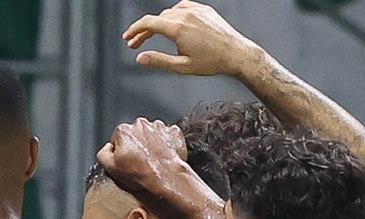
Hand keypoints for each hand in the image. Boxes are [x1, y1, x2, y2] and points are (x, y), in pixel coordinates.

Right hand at [96, 118, 186, 192]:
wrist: (165, 178)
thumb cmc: (140, 174)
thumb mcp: (110, 168)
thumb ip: (102, 153)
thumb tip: (107, 148)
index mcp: (123, 131)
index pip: (118, 138)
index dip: (121, 150)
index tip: (126, 160)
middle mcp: (141, 124)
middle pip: (135, 133)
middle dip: (136, 144)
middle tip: (140, 161)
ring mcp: (159, 127)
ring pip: (151, 133)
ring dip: (151, 143)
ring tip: (152, 159)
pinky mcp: (173, 132)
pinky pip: (166, 135)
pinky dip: (165, 143)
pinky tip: (163, 155)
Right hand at [123, 1, 259, 77]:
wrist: (237, 54)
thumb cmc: (213, 62)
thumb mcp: (182, 67)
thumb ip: (158, 61)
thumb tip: (140, 58)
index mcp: (179, 29)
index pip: (148, 23)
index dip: (134, 30)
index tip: (127, 37)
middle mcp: (187, 16)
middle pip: (157, 18)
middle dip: (144, 31)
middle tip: (137, 44)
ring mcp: (197, 11)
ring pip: (169, 12)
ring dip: (158, 23)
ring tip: (153, 35)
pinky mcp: (204, 10)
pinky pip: (183, 6)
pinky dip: (173, 14)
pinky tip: (171, 23)